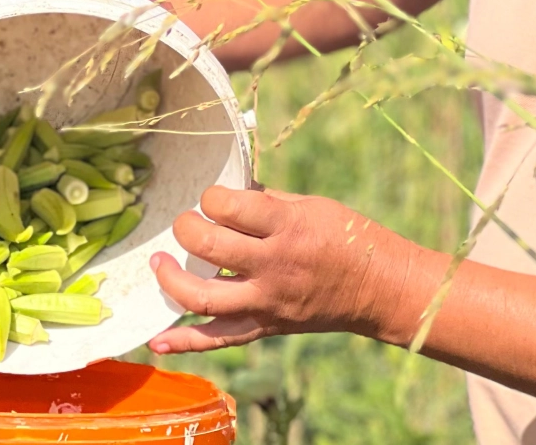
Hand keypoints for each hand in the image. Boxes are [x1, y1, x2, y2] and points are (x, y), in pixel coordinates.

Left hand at [148, 186, 433, 354]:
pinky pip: (220, 340)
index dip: (211, 198)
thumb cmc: (346, 237)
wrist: (379, 288)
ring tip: (158, 264)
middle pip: (211, 249)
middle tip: (183, 224)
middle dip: (185, 229)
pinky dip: (185, 342)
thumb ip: (264, 201)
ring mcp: (269, 301)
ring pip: (205, 298)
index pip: (231, 207)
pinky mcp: (267, 326)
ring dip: (171, 281)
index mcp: (288, 226)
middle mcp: (275, 266)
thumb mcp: (310, 205)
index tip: (212, 198)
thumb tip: (225, 193)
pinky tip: (156, 340)